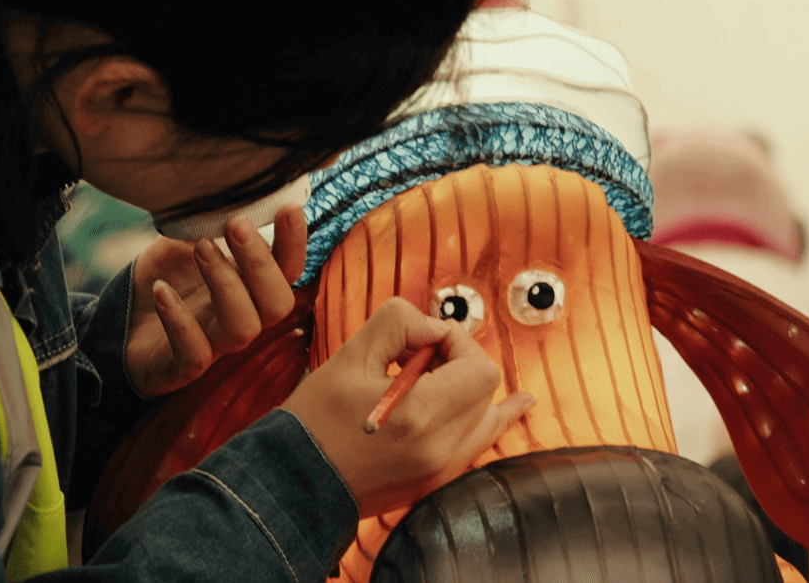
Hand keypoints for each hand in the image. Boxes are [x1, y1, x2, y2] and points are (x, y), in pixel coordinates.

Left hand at [125, 204, 306, 397]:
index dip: (295, 243)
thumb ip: (213, 220)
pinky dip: (180, 320)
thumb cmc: (167, 277)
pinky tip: (162, 290)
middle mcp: (242, 317)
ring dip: (226, 283)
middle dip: (261, 263)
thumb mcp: (189, 238)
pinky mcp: (182, 367)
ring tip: (201, 247)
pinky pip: (194, 354)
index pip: (289, 270)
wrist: (121, 322)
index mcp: (251, 287)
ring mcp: (215, 345)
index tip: (288, 208)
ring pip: (243, 327)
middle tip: (236, 224)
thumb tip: (231, 182)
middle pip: (278, 304)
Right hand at [281, 297, 535, 517]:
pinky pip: (480, 445)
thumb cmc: (312, 423)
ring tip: (447, 373)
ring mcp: (440, 471)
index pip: (478, 365)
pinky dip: (491, 419)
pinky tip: (518, 404)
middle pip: (486, 387)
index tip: (419, 342)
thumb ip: (399, 322)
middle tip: (416, 360)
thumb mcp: (350, 355)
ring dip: (471, 388)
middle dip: (459, 361)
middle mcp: (440, 449)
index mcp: (420, 416)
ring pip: (489, 417)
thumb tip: (432, 326)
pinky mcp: (434, 483)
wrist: (291, 486)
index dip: (454, 342)